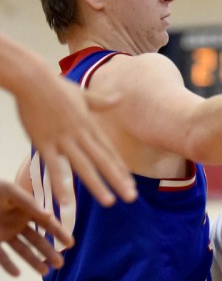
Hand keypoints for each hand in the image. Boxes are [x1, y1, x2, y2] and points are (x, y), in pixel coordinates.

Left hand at [0, 180, 72, 275]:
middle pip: (37, 239)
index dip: (59, 232)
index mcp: (25, 209)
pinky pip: (1, 256)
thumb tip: (49, 215)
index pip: (46, 222)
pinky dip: (9, 265)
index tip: (70, 244)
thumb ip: (28, 202)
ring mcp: (4, 233)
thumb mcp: (9, 191)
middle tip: (60, 264)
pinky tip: (18, 274)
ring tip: (45, 272)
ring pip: (22, 250)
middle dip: (49, 252)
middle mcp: (17, 222)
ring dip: (34, 261)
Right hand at [15, 72, 136, 206]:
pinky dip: (60, 183)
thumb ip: (102, 101)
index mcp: (90, 126)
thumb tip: (120, 97)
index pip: (109, 152)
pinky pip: (54, 166)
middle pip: (103, 161)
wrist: (32, 78)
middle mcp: (81, 135)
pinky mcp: (44, 142)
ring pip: (84, 166)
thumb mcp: (83, 95)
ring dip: (97, 185)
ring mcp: (64, 139)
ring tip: (109, 202)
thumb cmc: (56, 86)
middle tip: (132, 198)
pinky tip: (65, 200)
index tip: (131, 184)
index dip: (121, 169)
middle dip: (118, 180)